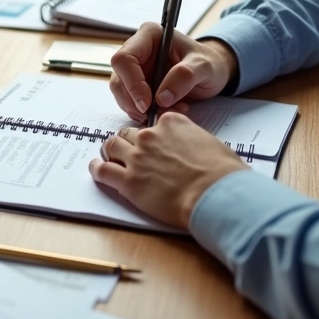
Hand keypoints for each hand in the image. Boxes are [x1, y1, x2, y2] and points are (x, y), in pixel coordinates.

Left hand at [89, 112, 247, 228]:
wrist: (214, 195)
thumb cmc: (222, 174)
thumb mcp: (213, 146)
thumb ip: (196, 142)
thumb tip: (197, 151)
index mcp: (172, 123)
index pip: (155, 123)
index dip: (154, 135)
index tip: (154, 143)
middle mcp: (151, 136)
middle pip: (129, 133)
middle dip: (128, 142)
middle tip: (128, 151)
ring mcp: (137, 157)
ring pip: (112, 147)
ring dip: (109, 152)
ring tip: (107, 157)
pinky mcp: (128, 181)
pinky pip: (102, 170)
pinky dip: (96, 169)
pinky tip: (96, 169)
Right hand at [110, 23, 239, 122]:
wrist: (212, 74)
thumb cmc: (209, 63)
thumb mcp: (204, 67)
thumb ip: (184, 77)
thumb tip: (161, 98)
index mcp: (149, 36)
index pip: (124, 59)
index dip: (132, 83)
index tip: (147, 103)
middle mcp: (137, 50)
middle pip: (118, 79)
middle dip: (134, 101)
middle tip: (154, 114)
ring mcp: (135, 69)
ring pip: (121, 94)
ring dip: (140, 110)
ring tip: (167, 111)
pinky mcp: (136, 85)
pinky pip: (130, 103)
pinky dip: (144, 113)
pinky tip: (164, 111)